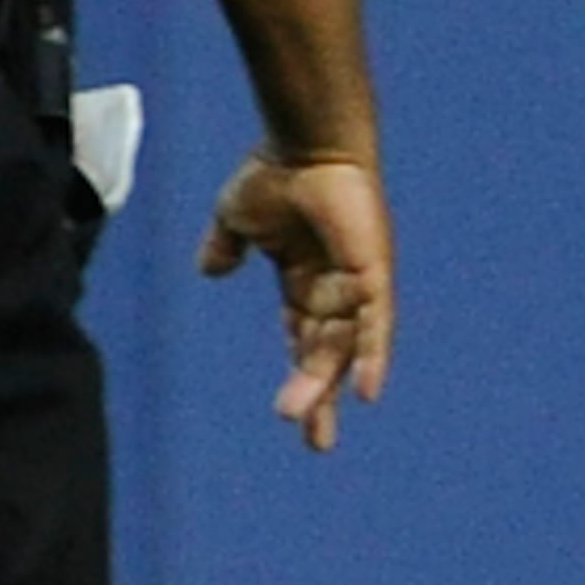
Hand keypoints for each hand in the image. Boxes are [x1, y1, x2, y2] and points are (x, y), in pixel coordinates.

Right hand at [197, 150, 394, 449]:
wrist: (304, 143)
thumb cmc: (275, 172)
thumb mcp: (237, 217)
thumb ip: (226, 245)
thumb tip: (210, 269)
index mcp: (306, 281)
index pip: (304, 340)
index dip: (300, 376)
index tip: (290, 417)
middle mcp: (336, 289)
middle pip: (326, 354)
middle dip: (318, 396)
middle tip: (315, 441)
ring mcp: (356, 283)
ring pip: (344, 347)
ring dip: (328, 384)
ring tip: (311, 425)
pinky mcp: (371, 273)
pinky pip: (375, 323)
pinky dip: (372, 356)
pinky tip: (367, 392)